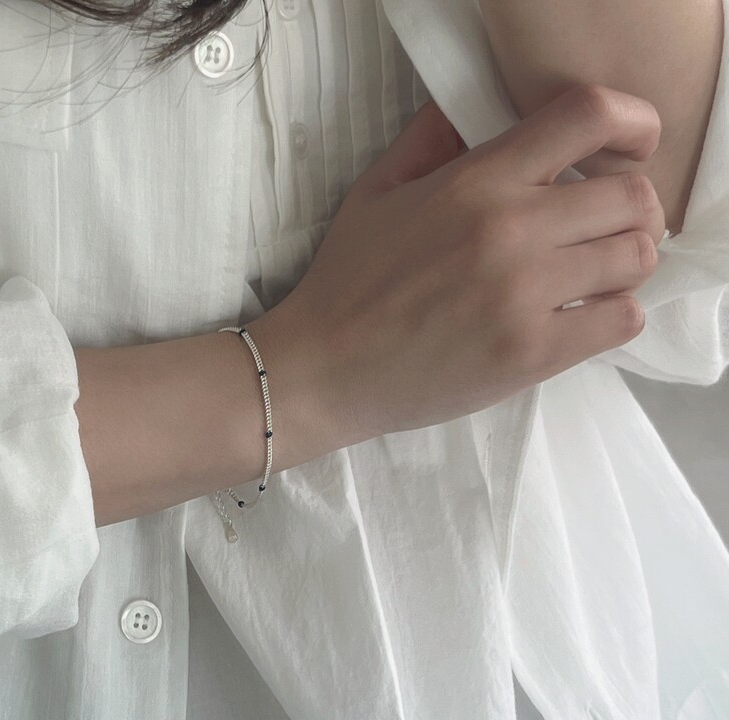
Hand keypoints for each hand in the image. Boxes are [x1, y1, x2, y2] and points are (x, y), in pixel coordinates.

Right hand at [265, 85, 664, 440]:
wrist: (324, 369)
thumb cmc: (347, 283)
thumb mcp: (376, 193)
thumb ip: (429, 140)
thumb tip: (470, 108)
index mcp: (476, 182)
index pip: (589, 116)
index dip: (631, 123)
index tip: (629, 146)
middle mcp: (509, 229)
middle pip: (631, 196)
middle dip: (627, 210)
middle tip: (600, 231)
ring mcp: (524, 295)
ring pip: (636, 258)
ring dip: (624, 265)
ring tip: (591, 278)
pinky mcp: (530, 353)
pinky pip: (622, 320)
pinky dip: (613, 315)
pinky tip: (580, 318)